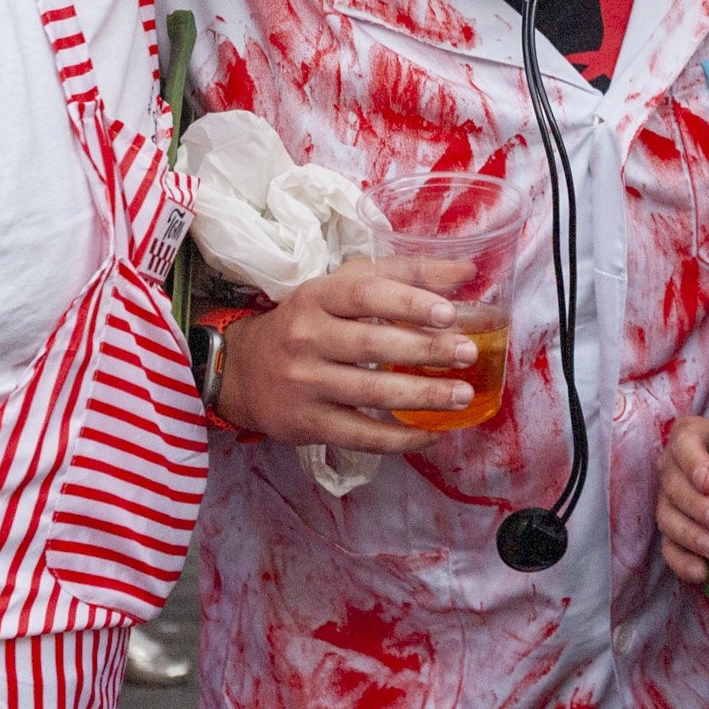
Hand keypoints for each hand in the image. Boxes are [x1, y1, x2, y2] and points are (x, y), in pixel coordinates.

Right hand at [215, 256, 476, 452]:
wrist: (241, 371)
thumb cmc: (308, 323)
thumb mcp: (340, 288)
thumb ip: (400, 275)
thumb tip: (464, 270)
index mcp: (317, 296)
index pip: (365, 292)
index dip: (409, 301)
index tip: (450, 312)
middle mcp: (307, 338)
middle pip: (373, 343)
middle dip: (426, 349)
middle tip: (467, 353)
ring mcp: (304, 383)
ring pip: (371, 391)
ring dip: (423, 395)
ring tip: (462, 395)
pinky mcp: (306, 423)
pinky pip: (361, 435)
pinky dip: (401, 438)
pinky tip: (433, 433)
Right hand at [657, 413, 708, 584]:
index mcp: (694, 438)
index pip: (685, 442)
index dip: (693, 462)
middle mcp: (674, 468)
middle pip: (675, 485)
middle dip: (698, 507)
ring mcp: (668, 501)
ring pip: (668, 518)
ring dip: (692, 536)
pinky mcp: (670, 531)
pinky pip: (668, 548)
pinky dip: (683, 562)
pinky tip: (703, 573)